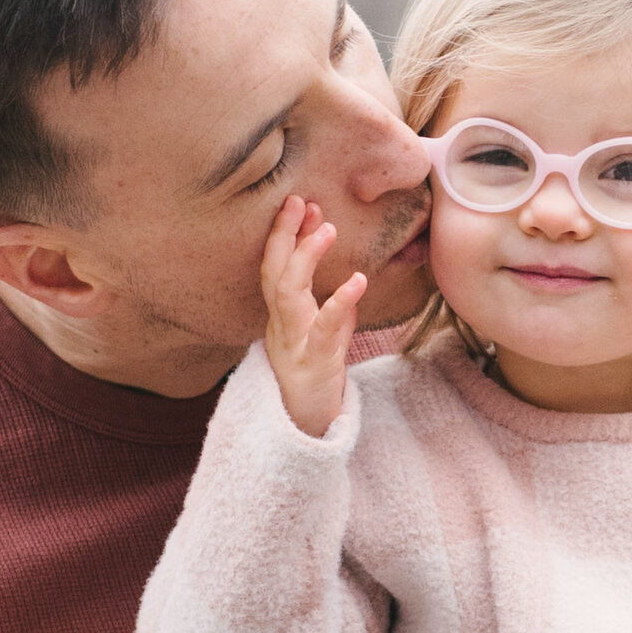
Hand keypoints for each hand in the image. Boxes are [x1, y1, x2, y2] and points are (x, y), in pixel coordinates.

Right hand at [260, 194, 365, 439]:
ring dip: (305, 258)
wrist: (306, 431)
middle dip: (283, 234)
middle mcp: (280, 325)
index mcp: (281, 317)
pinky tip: (358, 280)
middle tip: (298, 201)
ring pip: (288, 293)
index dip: (284, 234)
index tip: (299, 204)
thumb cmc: (316, 383)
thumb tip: (350, 281)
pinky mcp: (313, 362)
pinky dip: (340, 302)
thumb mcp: (327, 341)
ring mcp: (293, 343)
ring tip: (328, 229)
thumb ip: (335, 312)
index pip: (276, 267)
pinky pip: (323, 329)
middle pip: (273, 271)